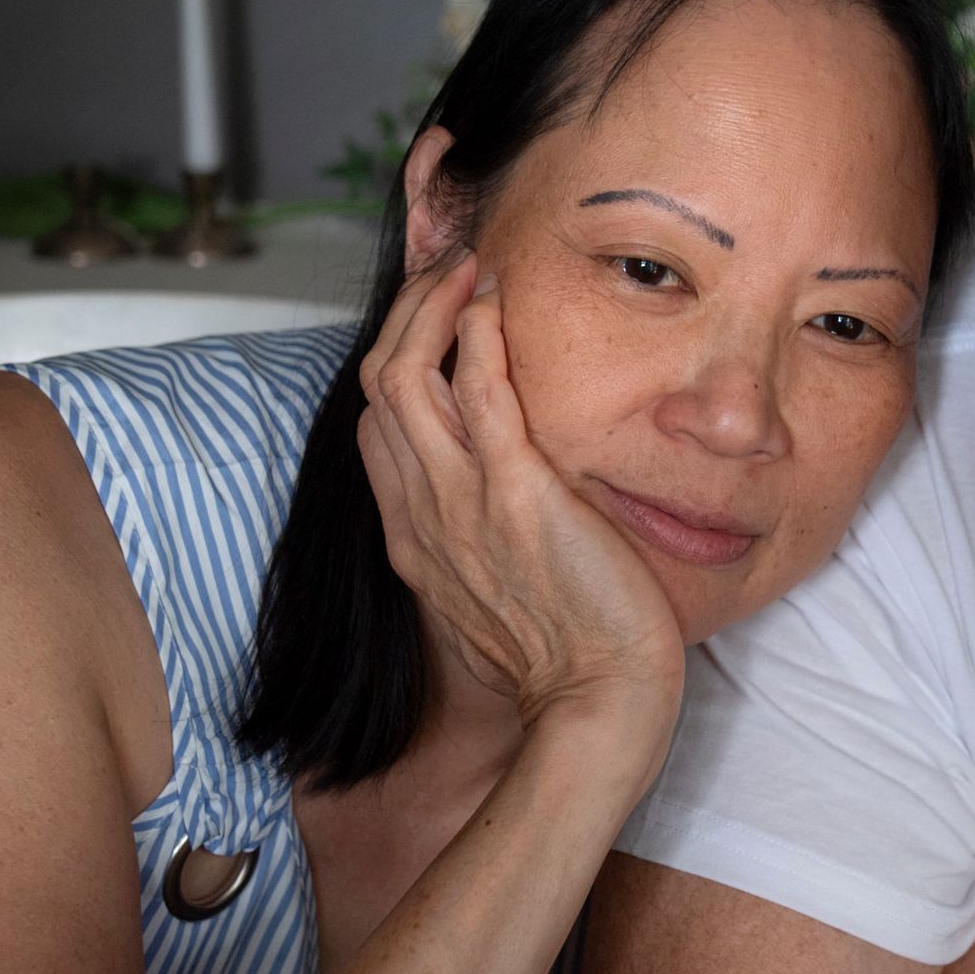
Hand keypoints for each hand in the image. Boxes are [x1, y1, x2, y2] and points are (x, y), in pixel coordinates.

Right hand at [357, 255, 687, 740]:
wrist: (599, 707)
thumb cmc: (570, 658)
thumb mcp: (499, 597)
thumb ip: (482, 546)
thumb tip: (501, 512)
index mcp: (415, 540)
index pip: (376, 427)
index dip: (396, 359)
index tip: (434, 320)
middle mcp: (423, 514)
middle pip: (378, 386)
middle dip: (405, 315)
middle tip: (447, 271)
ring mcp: (462, 503)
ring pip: (407, 376)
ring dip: (432, 306)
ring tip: (468, 266)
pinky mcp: (517, 495)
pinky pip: (479, 393)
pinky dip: (478, 336)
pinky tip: (494, 302)